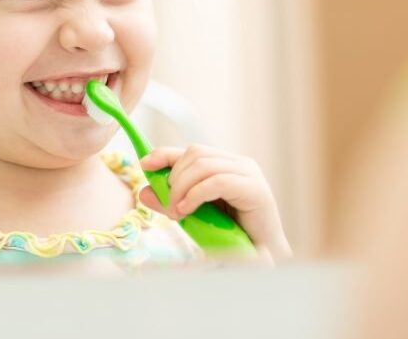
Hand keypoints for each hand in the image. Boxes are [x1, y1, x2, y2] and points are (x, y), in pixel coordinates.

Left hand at [139, 145, 291, 260]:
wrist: (262, 258)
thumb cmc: (230, 236)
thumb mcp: (195, 215)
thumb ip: (173, 202)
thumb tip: (144, 192)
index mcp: (227, 165)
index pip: (192, 150)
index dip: (166, 154)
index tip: (145, 164)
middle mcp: (239, 164)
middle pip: (195, 154)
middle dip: (174, 178)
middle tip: (168, 205)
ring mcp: (249, 174)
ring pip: (204, 165)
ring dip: (182, 188)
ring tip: (177, 212)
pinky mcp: (255, 189)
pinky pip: (217, 182)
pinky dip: (196, 195)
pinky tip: (186, 211)